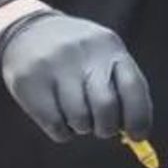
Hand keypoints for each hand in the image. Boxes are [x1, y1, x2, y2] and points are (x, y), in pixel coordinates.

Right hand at [0, 11, 154, 142]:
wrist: (28, 31)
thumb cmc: (79, 56)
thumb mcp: (104, 58)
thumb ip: (121, 90)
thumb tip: (136, 135)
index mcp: (109, 46)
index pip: (133, 86)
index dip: (139, 118)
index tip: (138, 136)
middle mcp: (83, 53)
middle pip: (105, 107)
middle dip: (107, 128)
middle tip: (103, 129)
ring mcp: (53, 65)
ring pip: (79, 119)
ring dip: (82, 127)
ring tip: (77, 115)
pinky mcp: (28, 81)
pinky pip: (55, 125)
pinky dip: (62, 132)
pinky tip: (59, 117)